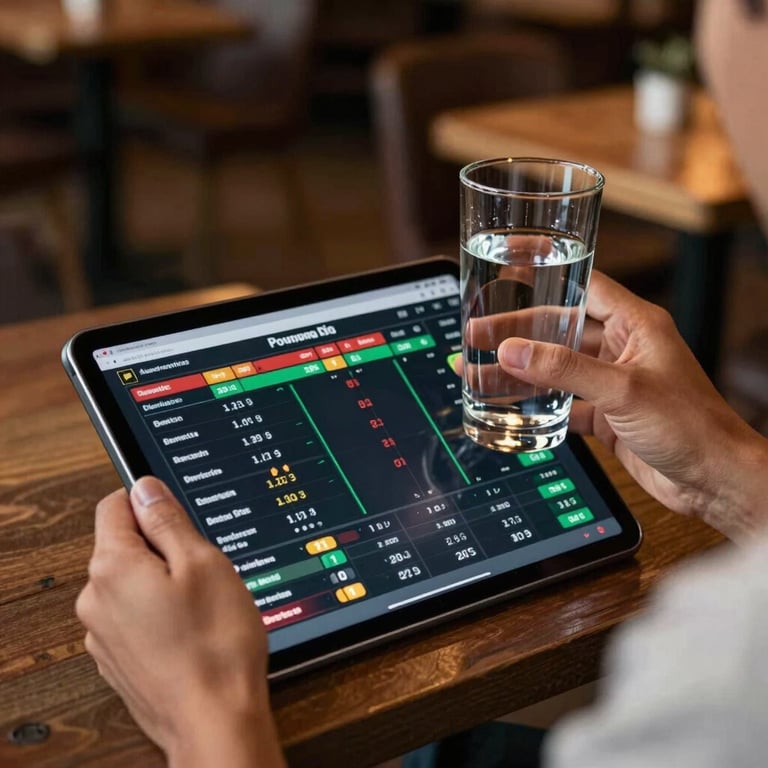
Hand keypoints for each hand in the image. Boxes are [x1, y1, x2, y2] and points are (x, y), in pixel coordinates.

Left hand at [76, 476, 285, 767]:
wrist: (215, 721)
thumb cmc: (215, 645)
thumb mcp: (203, 562)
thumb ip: (167, 520)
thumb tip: (145, 488)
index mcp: (113, 568)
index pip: (115, 505)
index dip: (150, 501)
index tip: (179, 514)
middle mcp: (95, 600)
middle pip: (123, 545)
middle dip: (162, 546)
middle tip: (204, 567)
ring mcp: (102, 635)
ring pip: (132, 582)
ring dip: (162, 581)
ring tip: (202, 604)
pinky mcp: (116, 660)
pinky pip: (134, 616)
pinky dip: (159, 612)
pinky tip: (191, 629)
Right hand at [487, 271, 767, 540]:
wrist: (713, 481)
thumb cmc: (691, 426)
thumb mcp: (622, 390)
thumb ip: (564, 369)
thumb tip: (514, 351)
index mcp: (635, 325)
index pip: (583, 285)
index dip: (546, 274)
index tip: (509, 268)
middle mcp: (621, 349)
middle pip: (557, 331)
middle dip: (515, 334)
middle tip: (475, 337)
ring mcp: (612, 383)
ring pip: (554, 370)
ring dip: (518, 373)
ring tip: (477, 374)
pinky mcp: (607, 414)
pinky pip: (563, 404)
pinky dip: (536, 406)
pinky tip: (508, 407)